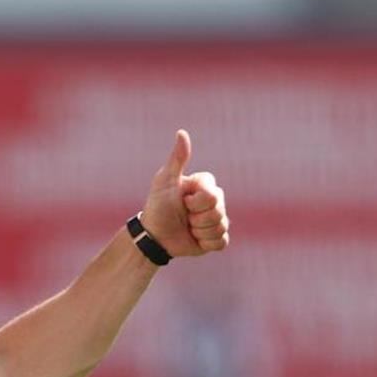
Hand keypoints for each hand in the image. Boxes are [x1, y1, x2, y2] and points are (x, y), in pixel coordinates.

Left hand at [139, 129, 228, 257]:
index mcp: (205, 185)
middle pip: (219, 212)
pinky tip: (194, 239)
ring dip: (200, 231)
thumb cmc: (157, 205)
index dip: (197, 202)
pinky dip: (206, 243)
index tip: (183, 201)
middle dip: (197, 219)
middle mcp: (214, 201)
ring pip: (221, 227)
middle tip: (184, 217)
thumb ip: (177, 159)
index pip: (213, 195)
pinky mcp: (216, 238)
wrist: (153, 236)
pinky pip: (222, 242)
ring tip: (187, 228)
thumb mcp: (165, 181)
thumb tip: (181, 132)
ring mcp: (217, 219)